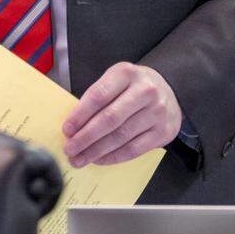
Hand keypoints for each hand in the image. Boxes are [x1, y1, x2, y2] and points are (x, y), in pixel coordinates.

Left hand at [62, 62, 182, 166]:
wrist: (167, 91)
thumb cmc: (133, 88)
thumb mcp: (116, 81)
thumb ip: (97, 99)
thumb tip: (74, 127)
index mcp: (127, 73)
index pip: (99, 95)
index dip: (80, 115)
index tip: (67, 130)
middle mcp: (145, 90)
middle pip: (110, 118)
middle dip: (85, 137)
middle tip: (70, 149)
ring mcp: (157, 112)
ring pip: (121, 136)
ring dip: (96, 151)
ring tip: (80, 159)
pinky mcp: (163, 131)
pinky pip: (134, 149)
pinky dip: (113, 157)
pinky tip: (99, 160)